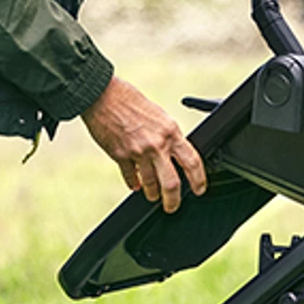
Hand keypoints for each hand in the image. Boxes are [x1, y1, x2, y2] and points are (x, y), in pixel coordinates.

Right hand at [81, 76, 206, 212]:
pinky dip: (133, 183)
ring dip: (152, 193)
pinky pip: (130, 178)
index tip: (200, 189)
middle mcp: (156, 145)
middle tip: (172, 206)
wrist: (103, 96)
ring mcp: (138, 152)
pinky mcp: (120, 156)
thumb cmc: (130, 101)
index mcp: (170, 132)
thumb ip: (167, 136)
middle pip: (171, 183)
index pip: (192, 161)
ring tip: (152, 195)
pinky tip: (135, 185)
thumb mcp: (159, 116)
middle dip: (173, 200)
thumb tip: (174, 154)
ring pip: (150, 184)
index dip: (199, 179)